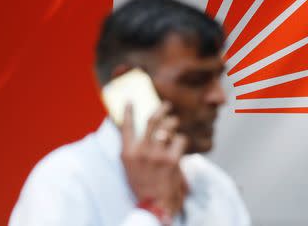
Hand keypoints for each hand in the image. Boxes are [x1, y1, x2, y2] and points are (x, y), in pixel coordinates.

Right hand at [120, 102, 188, 216]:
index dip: (127, 112)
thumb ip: (136, 150)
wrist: (154, 206)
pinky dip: (182, 141)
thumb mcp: (131, 168)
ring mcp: (157, 154)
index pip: (125, 127)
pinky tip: (180, 147)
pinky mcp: (172, 158)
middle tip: (166, 105)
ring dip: (173, 123)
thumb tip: (147, 131)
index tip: (129, 101)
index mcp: (127, 153)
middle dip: (161, 109)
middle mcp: (141, 151)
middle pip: (152, 120)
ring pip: (168, 126)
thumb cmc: (143, 187)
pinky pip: (180, 139)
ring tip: (174, 124)